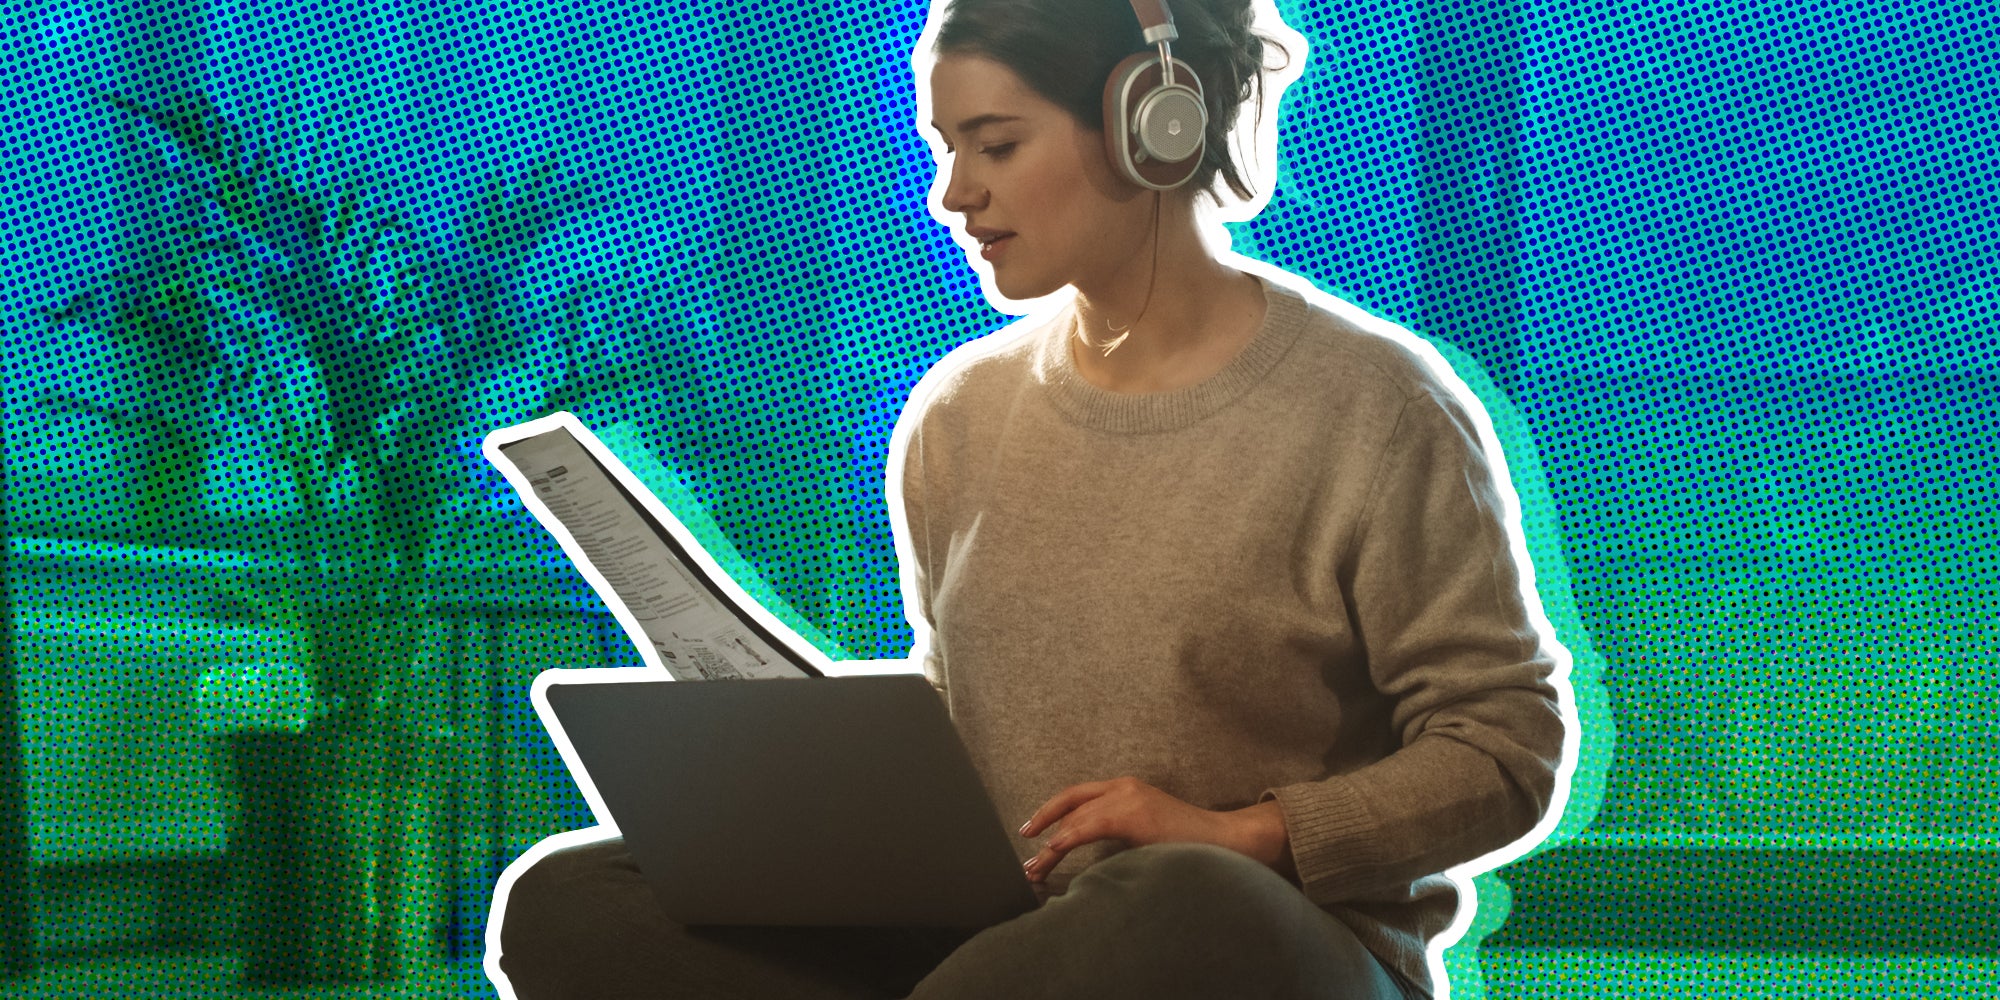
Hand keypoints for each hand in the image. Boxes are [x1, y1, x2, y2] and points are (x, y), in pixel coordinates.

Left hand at [1017, 776, 1292, 881]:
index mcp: (1126, 788)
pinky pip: (1090, 825)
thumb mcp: (1146, 833)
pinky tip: (1053, 850)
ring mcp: (1128, 797)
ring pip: (1075, 818)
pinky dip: (1067, 838)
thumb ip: (1120, 833)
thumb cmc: (1188, 843)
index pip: (1077, 796)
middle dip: (1042, 822)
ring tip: (1035, 868)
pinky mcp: (1133, 813)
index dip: (1051, 811)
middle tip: (1024, 846)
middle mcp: (1123, 787)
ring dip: (1051, 845)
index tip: (1033, 831)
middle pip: (1070, 802)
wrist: (1224, 840)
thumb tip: (1093, 856)